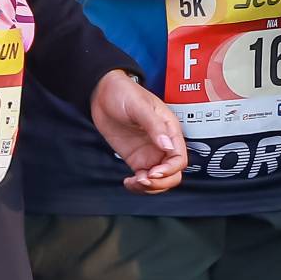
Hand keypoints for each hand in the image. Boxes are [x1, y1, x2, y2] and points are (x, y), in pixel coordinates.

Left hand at [91, 70, 187, 193]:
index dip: (170, 169)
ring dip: (150, 187)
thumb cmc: (123, 92)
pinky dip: (138, 185)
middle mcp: (162, 145)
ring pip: (160, 179)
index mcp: (170, 131)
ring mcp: (149, 153)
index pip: (179, 159)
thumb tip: (167, 146)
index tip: (154, 172)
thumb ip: (154, 126)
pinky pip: (143, 177)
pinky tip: (129, 182)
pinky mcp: (136, 158)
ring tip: (134, 182)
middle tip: (143, 179)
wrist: (101, 92)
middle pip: (173, 174)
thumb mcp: (139, 106)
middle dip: (161, 182)